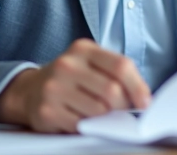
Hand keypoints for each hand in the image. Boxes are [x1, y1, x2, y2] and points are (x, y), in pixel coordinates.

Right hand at [0, 39, 151, 132]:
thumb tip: (143, 98)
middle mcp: (67, 65)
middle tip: (119, 111)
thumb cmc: (71, 79)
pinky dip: (87, 127)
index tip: (145, 102)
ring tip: (96, 113)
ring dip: (104, 118)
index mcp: (83, 49)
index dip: (138, 87)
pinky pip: (81, 125)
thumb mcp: (91, 65)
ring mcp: (55, 88)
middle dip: (122, 106)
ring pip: (98, 111)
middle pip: (112, 91)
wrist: (30, 90)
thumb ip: (115, 74)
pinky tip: (80, 118)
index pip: (120, 66)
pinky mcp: (47, 111)